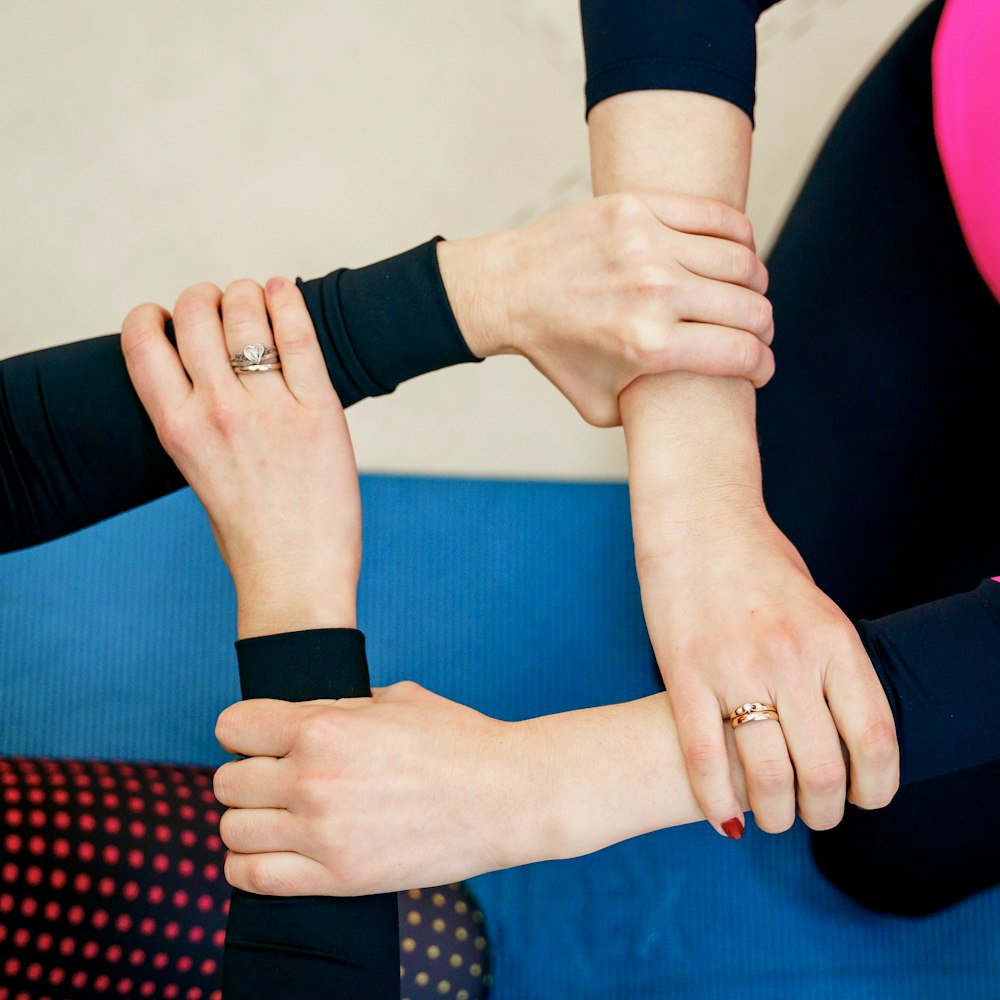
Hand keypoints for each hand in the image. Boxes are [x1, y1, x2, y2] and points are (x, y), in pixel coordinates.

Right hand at [121, 278, 359, 636]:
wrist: (294, 577)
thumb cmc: (248, 533)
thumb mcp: (197, 470)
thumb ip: (196, 417)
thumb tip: (209, 364)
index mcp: (175, 427)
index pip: (141, 338)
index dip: (152, 315)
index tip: (168, 319)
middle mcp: (217, 410)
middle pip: (195, 311)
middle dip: (203, 297)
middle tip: (220, 306)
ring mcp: (270, 408)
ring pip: (247, 312)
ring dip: (247, 294)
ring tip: (256, 301)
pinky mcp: (319, 411)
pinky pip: (300, 337)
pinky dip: (288, 302)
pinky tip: (284, 291)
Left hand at [213, 683, 750, 896]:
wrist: (507, 795)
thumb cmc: (457, 739)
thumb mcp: (395, 699)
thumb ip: (338, 706)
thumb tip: (300, 711)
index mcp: (322, 727)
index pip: (232, 727)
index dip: (244, 730)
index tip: (261, 739)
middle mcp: (312, 779)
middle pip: (226, 782)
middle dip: (247, 776)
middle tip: (276, 779)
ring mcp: (322, 834)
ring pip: (231, 830)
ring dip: (248, 821)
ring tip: (277, 817)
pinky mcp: (338, 878)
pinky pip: (251, 877)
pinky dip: (249, 864)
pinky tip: (275, 850)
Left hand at [438, 192, 774, 426]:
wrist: (510, 291)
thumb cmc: (556, 352)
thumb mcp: (599, 406)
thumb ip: (649, 415)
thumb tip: (692, 409)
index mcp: (649, 346)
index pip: (741, 353)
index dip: (762, 366)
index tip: (760, 368)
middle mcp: (653, 292)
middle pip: (750, 308)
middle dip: (764, 328)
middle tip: (757, 332)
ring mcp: (647, 244)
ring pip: (741, 259)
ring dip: (754, 283)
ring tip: (746, 294)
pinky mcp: (639, 207)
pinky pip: (717, 217)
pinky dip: (740, 237)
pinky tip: (734, 255)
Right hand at [632, 492, 899, 835]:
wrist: (696, 517)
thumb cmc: (758, 561)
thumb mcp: (816, 607)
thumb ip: (830, 667)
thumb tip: (839, 732)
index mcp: (833, 639)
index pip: (875, 739)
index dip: (877, 787)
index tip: (865, 799)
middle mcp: (789, 657)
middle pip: (822, 770)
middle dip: (823, 810)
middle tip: (813, 814)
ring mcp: (733, 666)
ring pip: (765, 775)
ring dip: (774, 813)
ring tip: (771, 817)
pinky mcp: (683, 671)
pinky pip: (702, 757)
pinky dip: (715, 799)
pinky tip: (723, 815)